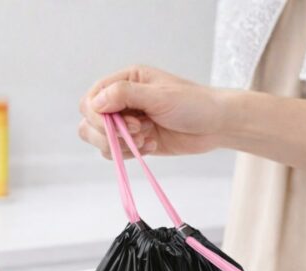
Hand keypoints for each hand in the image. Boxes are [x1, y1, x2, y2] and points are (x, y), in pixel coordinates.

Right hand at [78, 65, 227, 157]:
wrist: (215, 125)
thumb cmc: (193, 104)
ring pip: (101, 141)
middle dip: (109, 134)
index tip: (116, 126)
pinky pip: (117, 153)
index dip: (97, 117)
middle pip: (90, 123)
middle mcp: (122, 101)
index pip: (91, 100)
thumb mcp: (159, 96)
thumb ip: (125, 95)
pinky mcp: (134, 142)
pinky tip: (152, 146)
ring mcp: (127, 123)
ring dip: (122, 145)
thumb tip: (95, 102)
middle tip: (138, 132)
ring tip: (147, 139)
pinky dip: (131, 154)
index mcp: (125, 81)